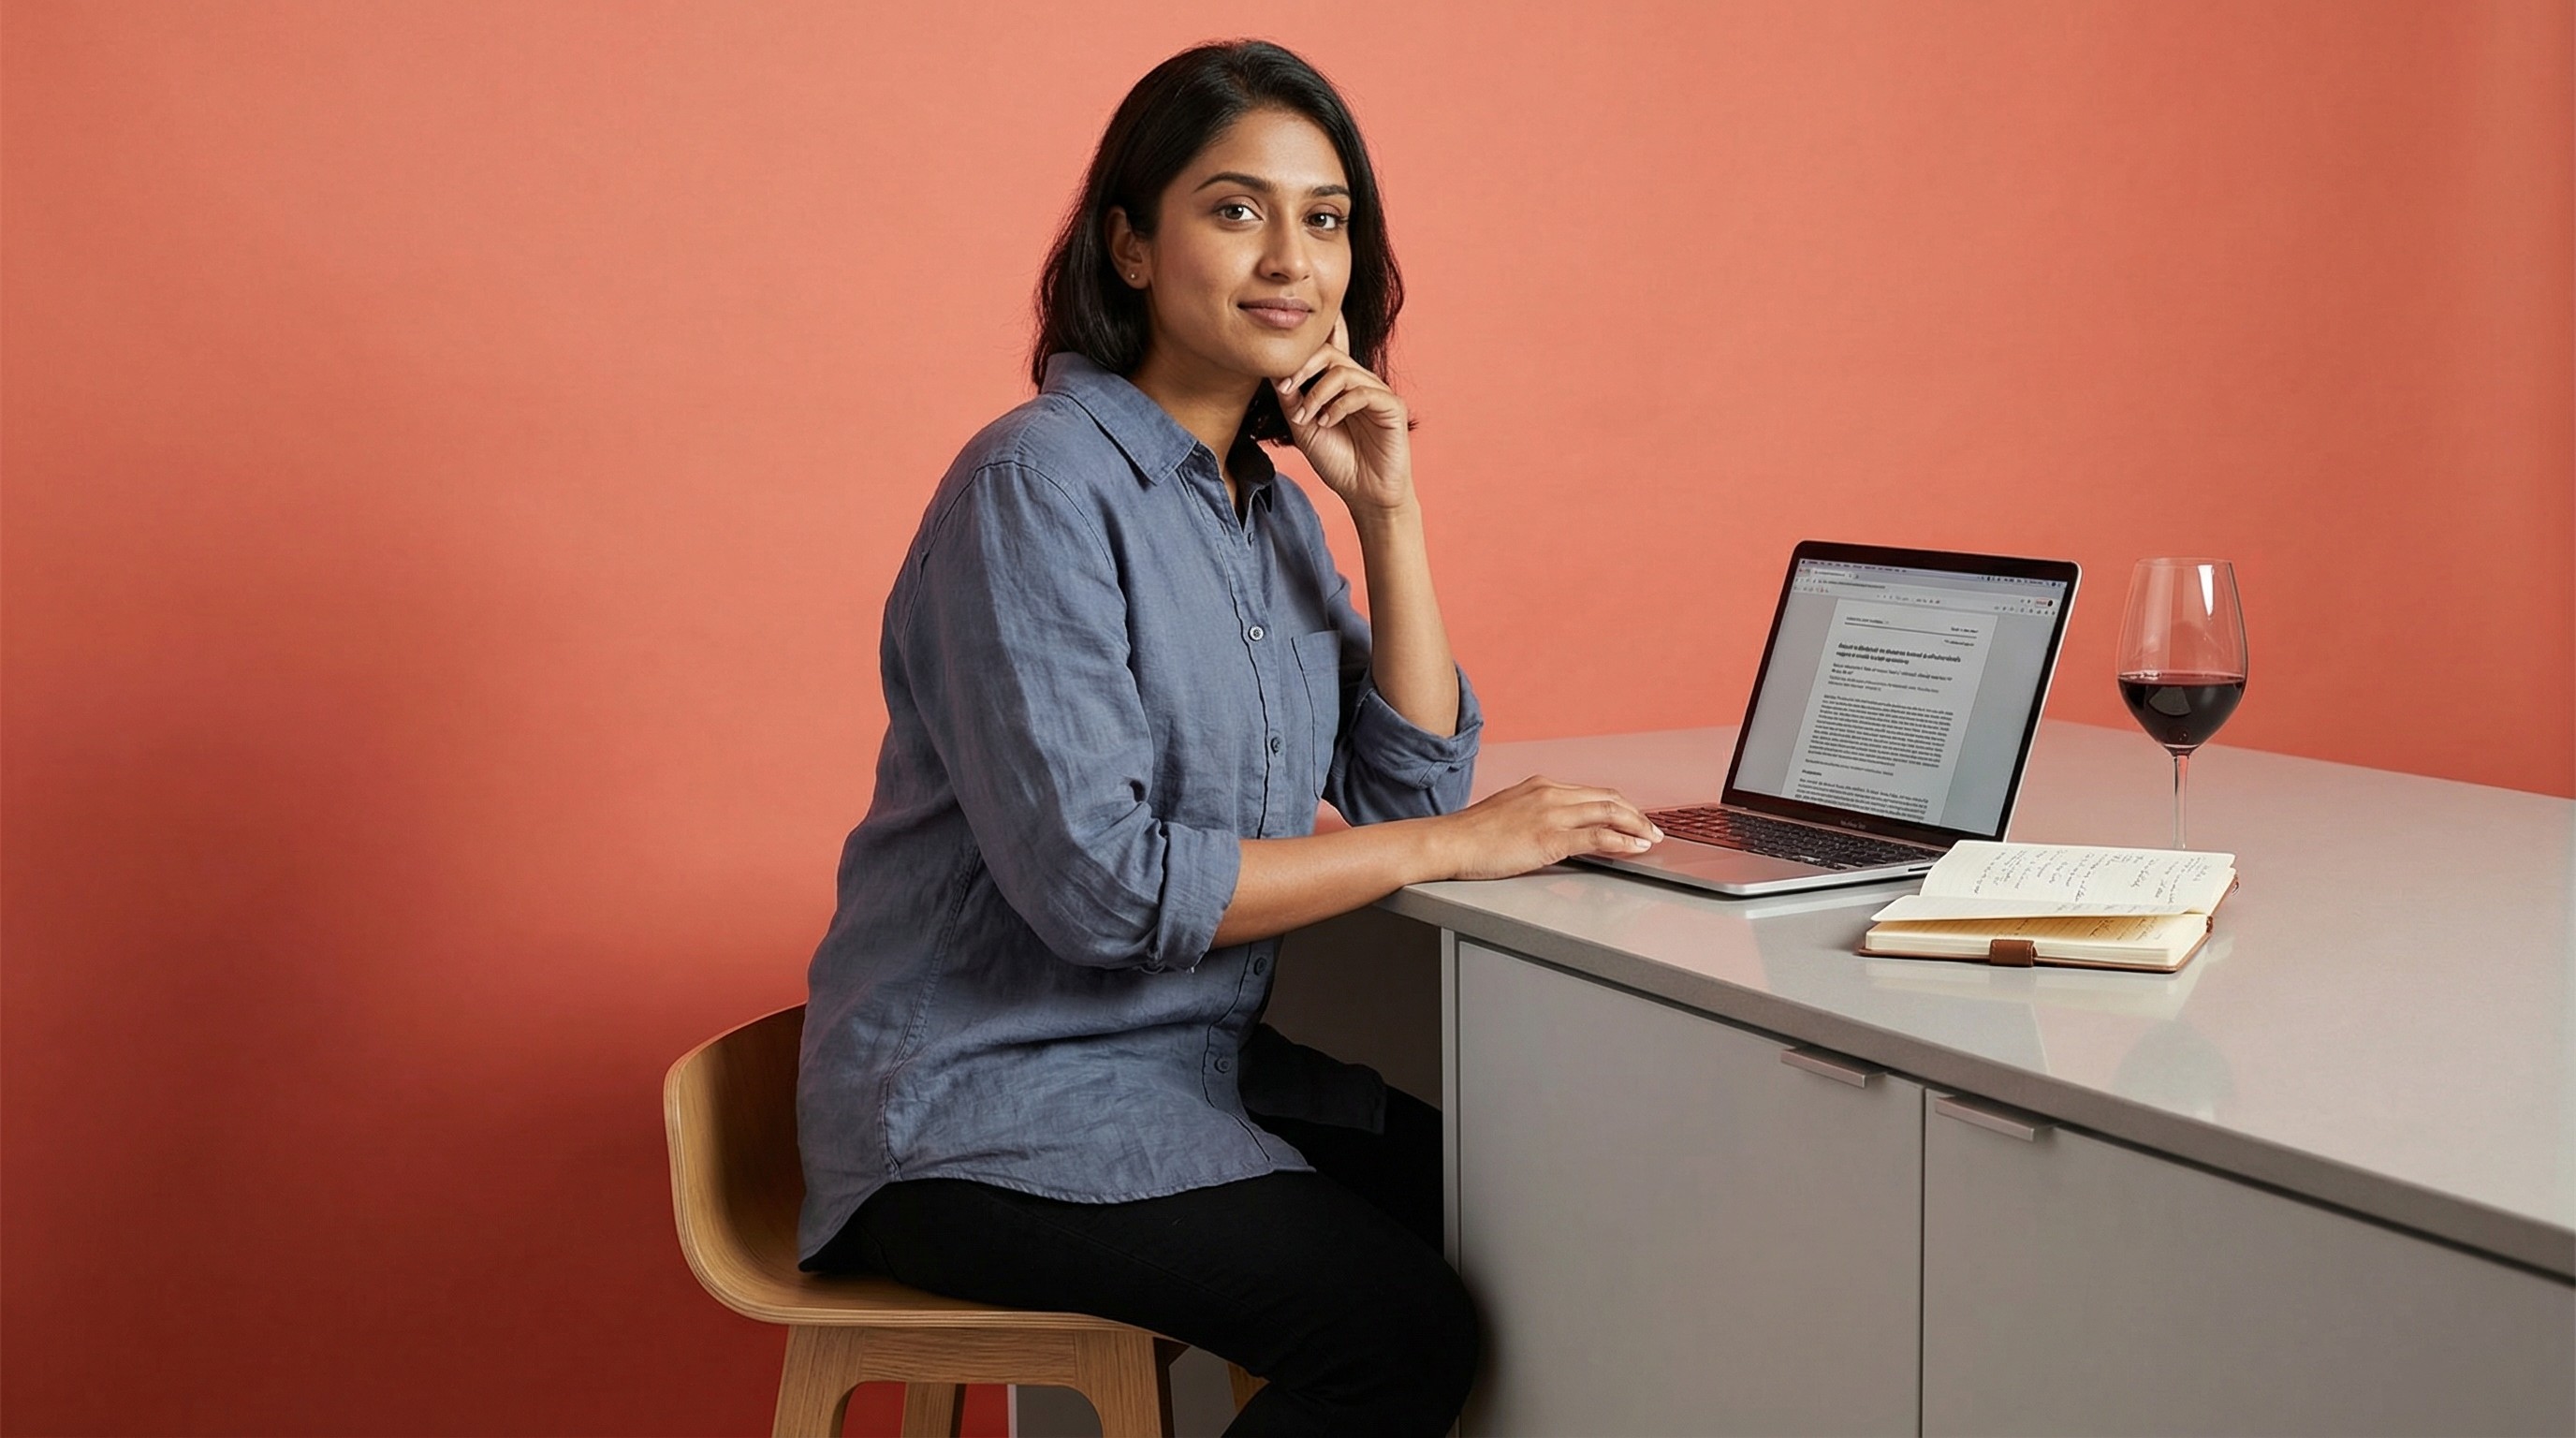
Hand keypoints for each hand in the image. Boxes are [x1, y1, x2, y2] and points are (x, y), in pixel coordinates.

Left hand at [1275, 313, 1411, 516]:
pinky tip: (1327, 422)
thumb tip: (1273, 370)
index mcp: (1341, 385)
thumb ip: (1292, 399)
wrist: (1364, 493)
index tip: (1279, 375)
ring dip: (1317, 393)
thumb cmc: (1337, 461)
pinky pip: (1363, 392)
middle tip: (1286, 390)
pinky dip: (1339, 406)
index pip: (1325, 351)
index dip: (1303, 351)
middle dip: (1303, 368)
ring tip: (1306, 417)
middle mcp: (1360, 383)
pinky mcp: (1392, 407)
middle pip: (1330, 353)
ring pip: (1343, 372)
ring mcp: (1378, 393)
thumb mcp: (1304, 427)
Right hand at [1433, 776, 1663, 881]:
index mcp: (1540, 786)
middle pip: (1607, 798)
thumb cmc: (1471, 835)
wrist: (1449, 842)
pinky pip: (1597, 837)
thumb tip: (1553, 830)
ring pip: (1608, 812)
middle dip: (1635, 814)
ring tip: (1652, 838)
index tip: (1632, 817)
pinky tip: (1635, 847)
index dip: (1618, 805)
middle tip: (1652, 829)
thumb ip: (1535, 815)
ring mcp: (1551, 814)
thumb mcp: (1509, 813)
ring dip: (1637, 825)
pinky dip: (1622, 841)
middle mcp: (1549, 792)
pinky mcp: (1549, 838)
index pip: (1591, 792)